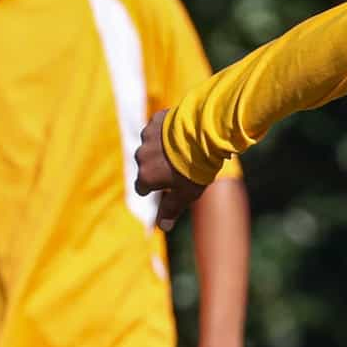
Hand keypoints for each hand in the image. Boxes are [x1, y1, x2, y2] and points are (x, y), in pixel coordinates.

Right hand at [133, 109, 210, 231]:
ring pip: (152, 144)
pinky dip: (167, 130)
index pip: (142, 187)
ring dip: (163, 147)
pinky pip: (158, 127)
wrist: (205, 134)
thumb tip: (162, 227)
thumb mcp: (186, 194)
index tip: (167, 186)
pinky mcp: (156, 119)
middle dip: (159, 166)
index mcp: (146, 176)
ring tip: (184, 148)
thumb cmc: (196, 167)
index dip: (155, 188)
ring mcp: (147, 136)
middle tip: (180, 165)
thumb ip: (171, 209)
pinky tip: (183, 132)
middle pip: (146, 165)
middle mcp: (141, 156)